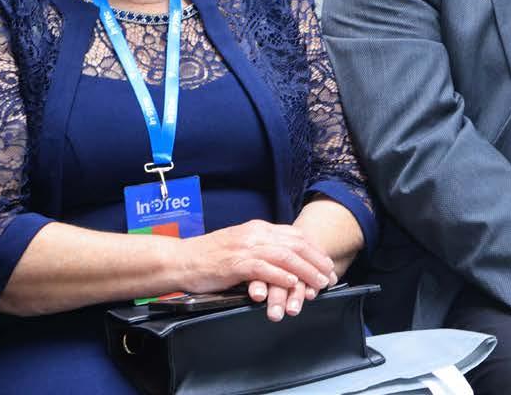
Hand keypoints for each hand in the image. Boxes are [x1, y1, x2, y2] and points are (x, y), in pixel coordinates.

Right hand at [176, 220, 335, 320]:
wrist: (181, 260)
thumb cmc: (209, 257)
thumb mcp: (241, 245)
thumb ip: (261, 247)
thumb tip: (284, 258)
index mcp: (258, 228)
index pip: (294, 235)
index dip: (314, 249)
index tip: (327, 262)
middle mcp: (255, 234)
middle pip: (295, 244)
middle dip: (316, 260)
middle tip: (330, 274)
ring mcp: (245, 248)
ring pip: (284, 256)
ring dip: (305, 270)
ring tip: (318, 282)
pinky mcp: (235, 263)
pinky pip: (263, 268)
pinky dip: (281, 275)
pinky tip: (292, 283)